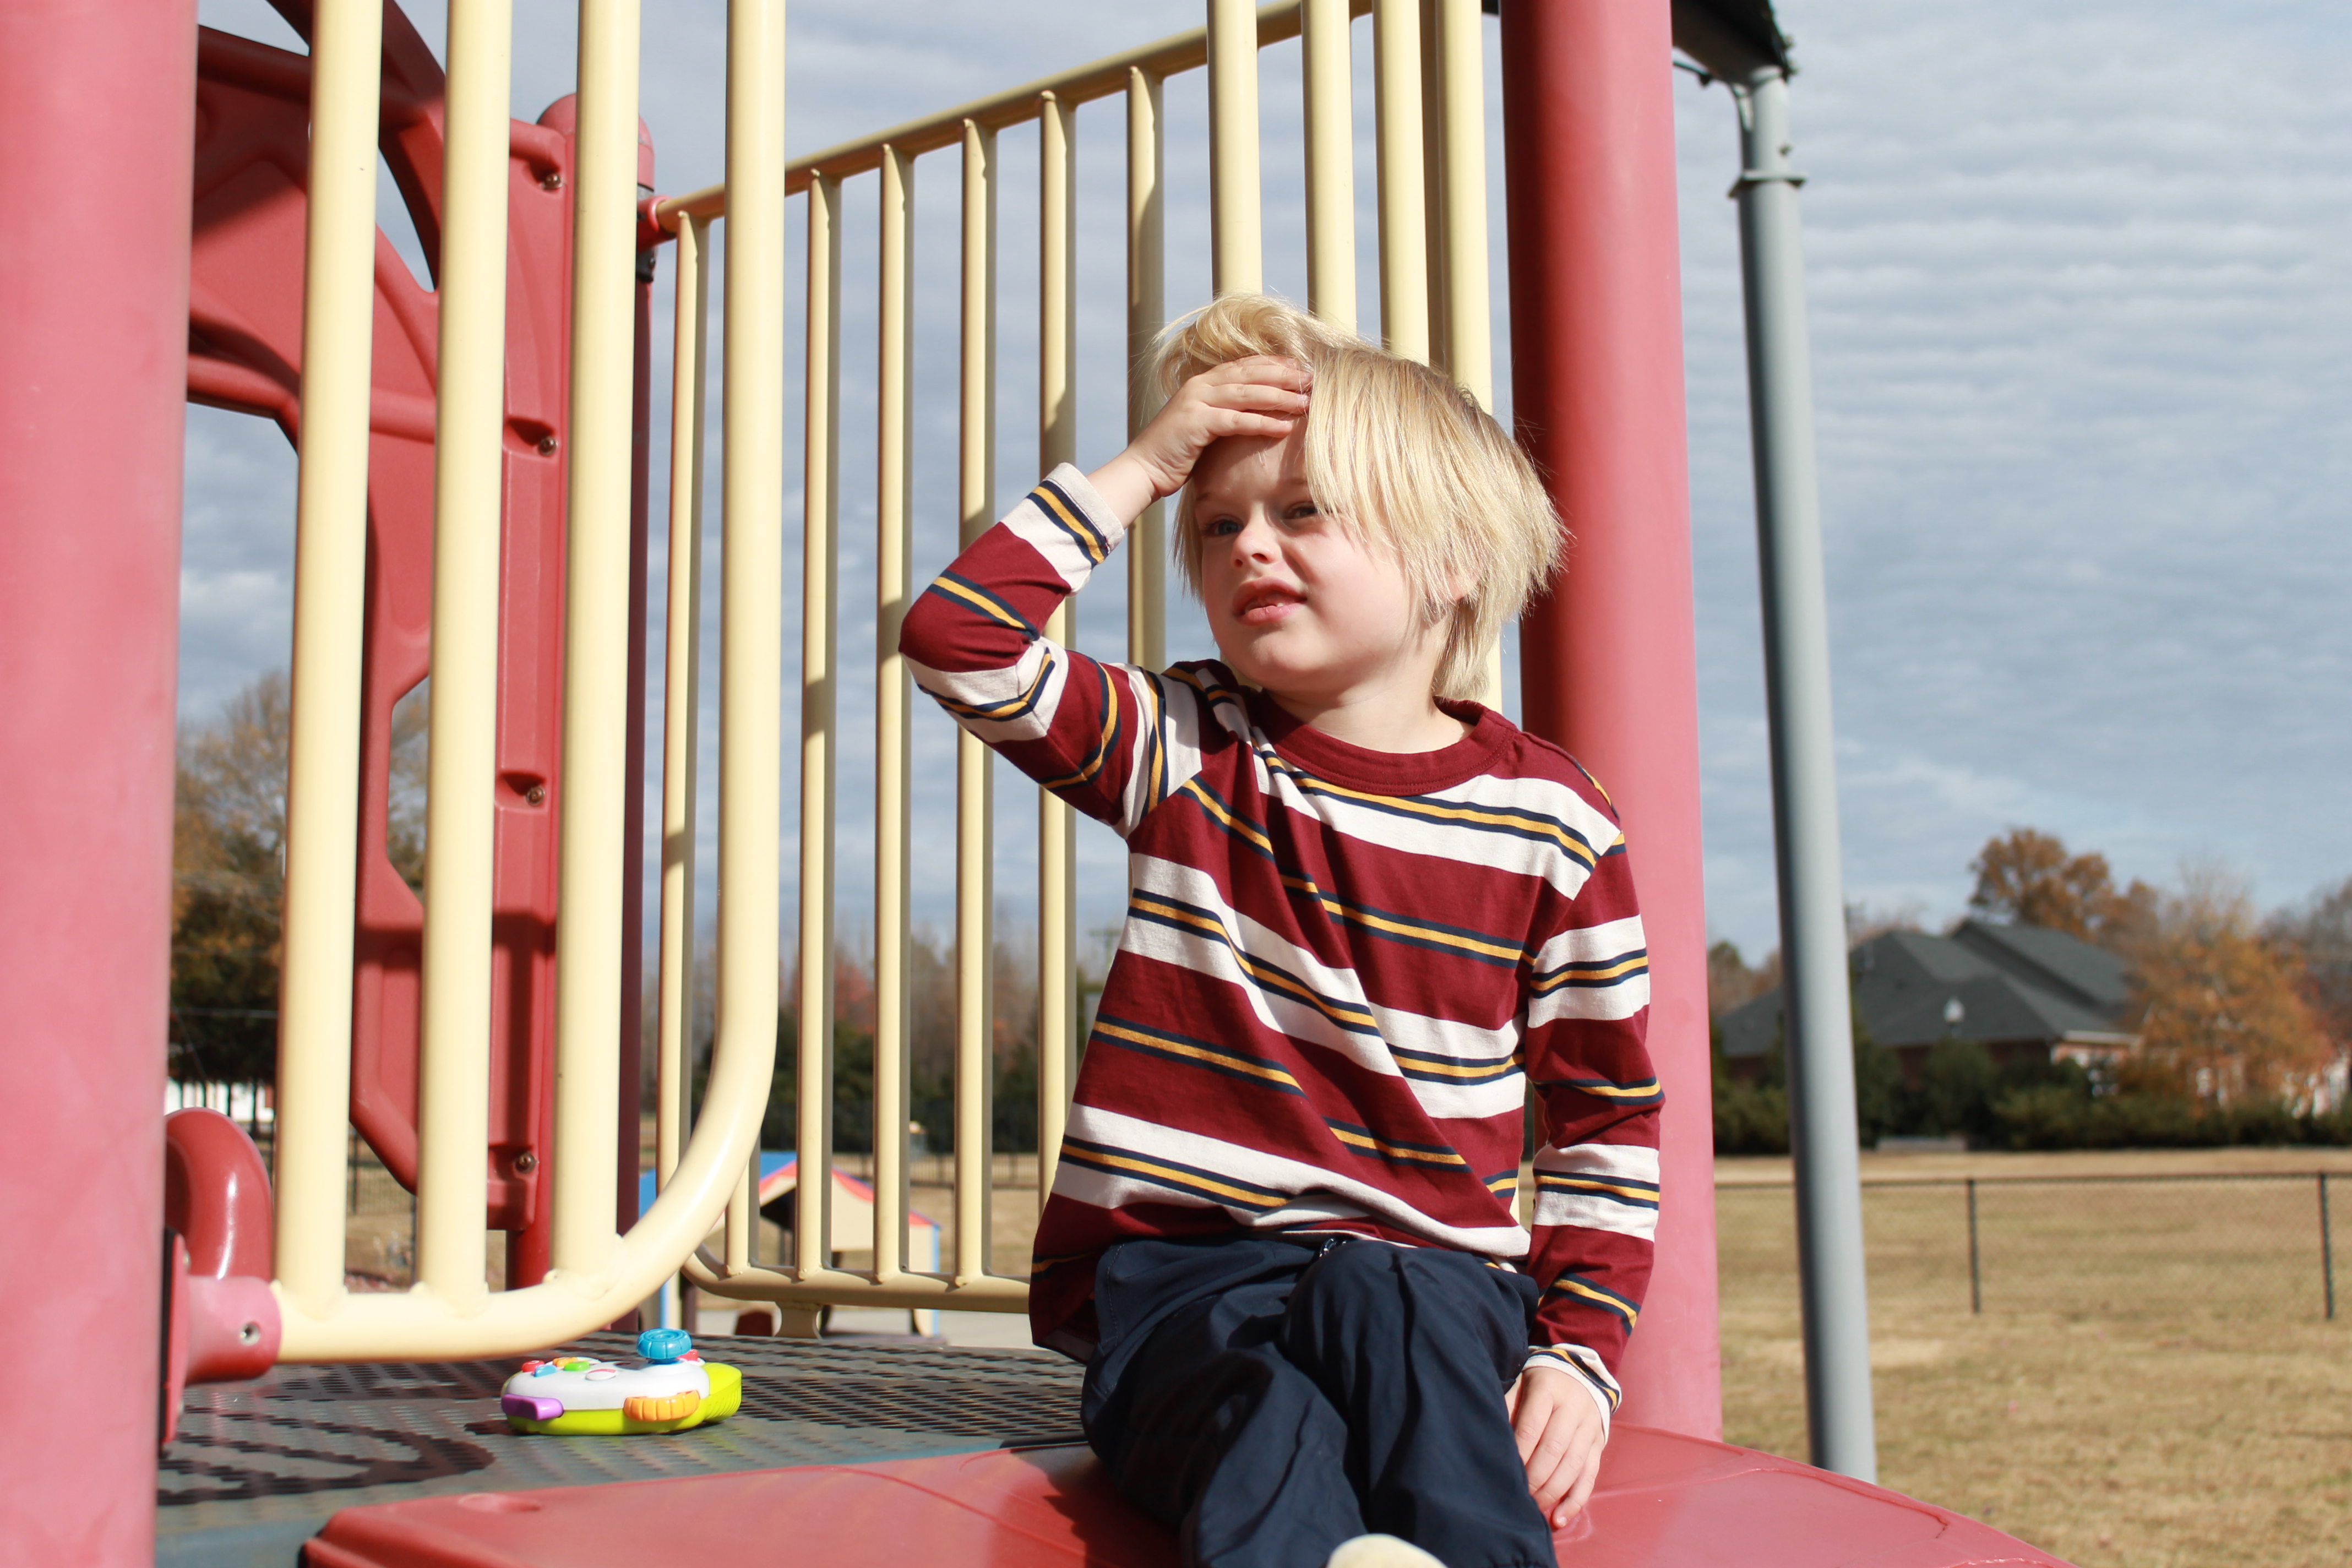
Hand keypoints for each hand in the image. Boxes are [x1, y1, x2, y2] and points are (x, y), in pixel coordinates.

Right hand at [1087, 356, 1311, 522]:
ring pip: (1247, 393)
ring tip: (1306, 401)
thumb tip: (1254, 415)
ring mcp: (1197, 402)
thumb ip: (1224, 414)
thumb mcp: (1202, 426)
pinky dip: (1262, 422)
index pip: (1244, 366)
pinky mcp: (1196, 423)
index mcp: (1202, 383)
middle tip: (1311, 379)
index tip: (1299, 366)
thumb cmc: (1175, 453)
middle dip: (1283, 375)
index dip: (1274, 364)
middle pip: (1250, 374)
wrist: (1143, 469)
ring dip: (1280, 396)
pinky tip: (1284, 426)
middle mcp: (1200, 386)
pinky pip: (1237, 420)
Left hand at [1509, 1365, 1606, 1528]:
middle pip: (1555, 1449)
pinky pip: (1589, 1478)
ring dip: (1552, 1492)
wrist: (1580, 1375)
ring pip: (1573, 1466)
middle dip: (1534, 1477)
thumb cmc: (1538, 1385)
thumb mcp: (1521, 1383)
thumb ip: (1508, 1406)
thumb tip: (1491, 1437)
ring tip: (1533, 1509)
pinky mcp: (1598, 1446)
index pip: (1533, 1425)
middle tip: (1518, 1495)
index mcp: (1549, 1389)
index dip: (1519, 1451)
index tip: (1506, 1471)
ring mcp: (1589, 1429)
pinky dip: (1574, 1502)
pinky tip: (1558, 1519)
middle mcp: (1574, 1408)